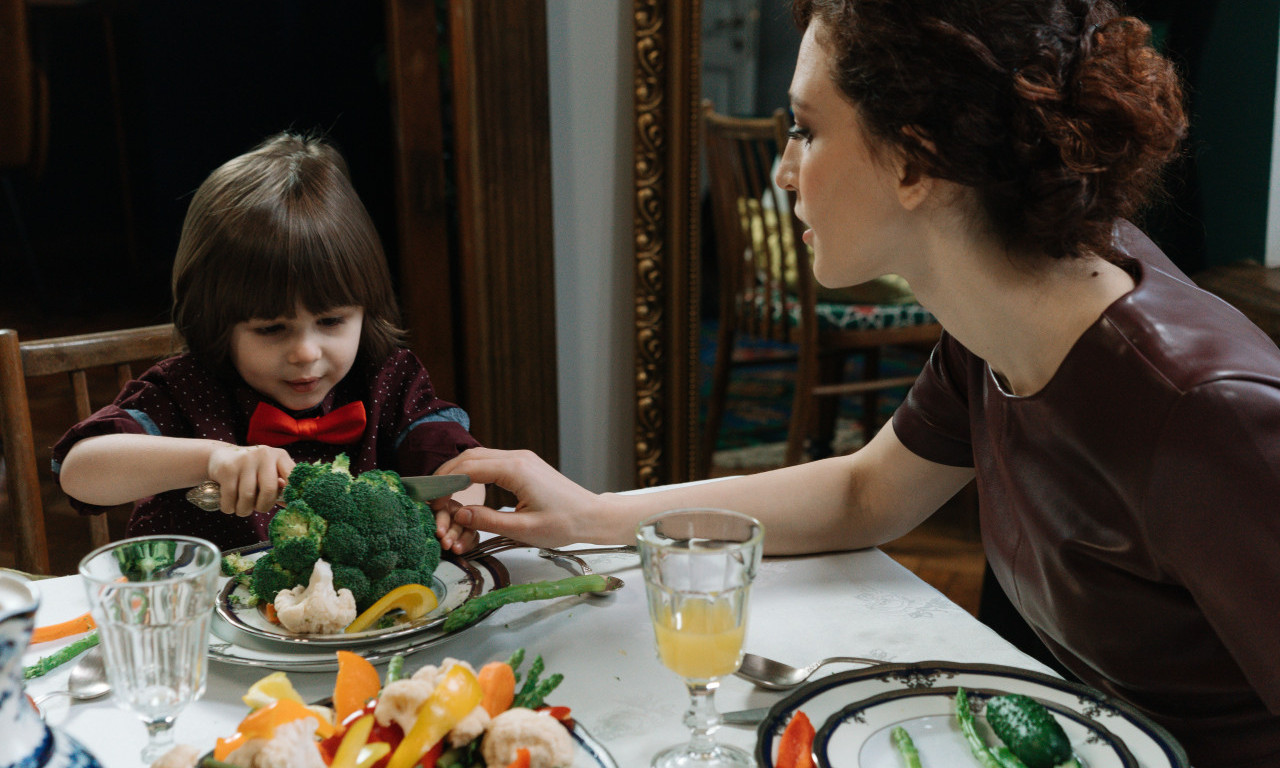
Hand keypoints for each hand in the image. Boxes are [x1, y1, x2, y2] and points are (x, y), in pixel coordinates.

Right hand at [206, 444, 294, 516]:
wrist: (220, 456)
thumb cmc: (251, 470)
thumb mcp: (268, 472)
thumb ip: (280, 486)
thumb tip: (290, 504)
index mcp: (280, 456)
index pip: (293, 475)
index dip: (291, 493)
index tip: (287, 505)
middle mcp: (264, 455)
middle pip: (269, 490)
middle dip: (263, 507)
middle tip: (258, 508)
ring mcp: (245, 460)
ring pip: (248, 497)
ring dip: (244, 510)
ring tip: (242, 508)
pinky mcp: (227, 469)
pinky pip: (230, 498)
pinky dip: (229, 508)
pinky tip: (230, 505)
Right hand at [430, 448, 615, 546]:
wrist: (592, 516)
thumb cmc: (564, 524)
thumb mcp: (523, 529)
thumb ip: (487, 521)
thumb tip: (458, 513)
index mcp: (515, 470)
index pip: (468, 469)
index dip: (445, 483)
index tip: (431, 500)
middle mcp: (517, 457)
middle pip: (470, 457)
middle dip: (446, 473)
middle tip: (429, 493)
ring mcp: (522, 459)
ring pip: (479, 456)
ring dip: (458, 471)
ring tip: (442, 491)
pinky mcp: (525, 465)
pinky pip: (491, 461)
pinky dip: (473, 471)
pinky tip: (464, 487)